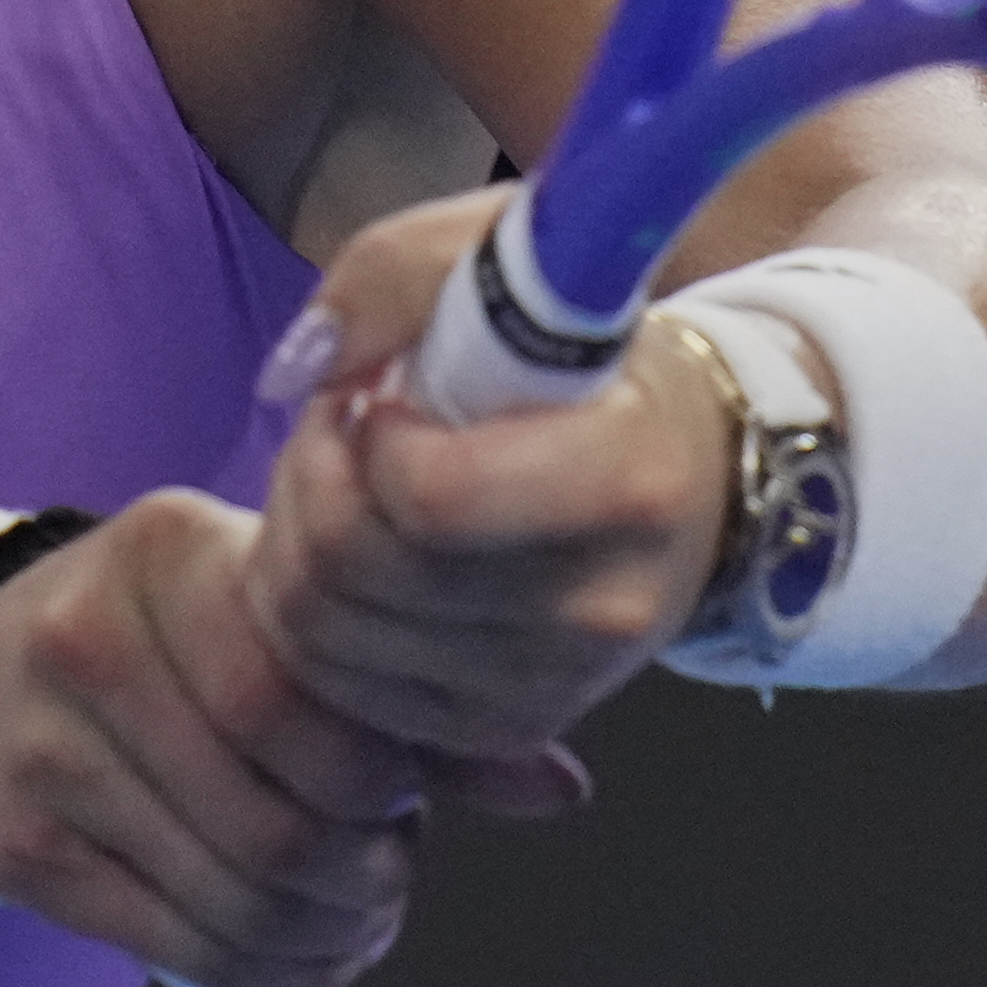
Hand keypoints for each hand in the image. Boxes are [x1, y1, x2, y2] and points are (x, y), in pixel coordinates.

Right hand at [0, 490, 430, 986]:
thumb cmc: (160, 637)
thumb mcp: (261, 611)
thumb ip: (399, 691)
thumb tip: (551, 786)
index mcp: (167, 549)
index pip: (298, 695)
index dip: (382, 773)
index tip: (407, 791)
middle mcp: (88, 640)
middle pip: (275, 815)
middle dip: (367, 872)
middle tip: (390, 869)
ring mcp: (42, 751)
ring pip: (237, 899)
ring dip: (329, 936)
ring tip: (356, 914)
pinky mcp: (15, 851)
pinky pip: (180, 950)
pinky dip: (269, 977)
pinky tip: (300, 951)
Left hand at [246, 188, 739, 763]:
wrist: (687, 471)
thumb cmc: (582, 356)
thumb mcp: (505, 257)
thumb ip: (393, 276)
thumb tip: (299, 366)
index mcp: (626, 477)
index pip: (431, 498)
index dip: (370, 439)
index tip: (387, 397)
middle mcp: (599, 606)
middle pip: (356, 571)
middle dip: (310, 482)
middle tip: (343, 430)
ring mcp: (554, 685)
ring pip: (329, 641)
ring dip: (298, 546)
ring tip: (352, 485)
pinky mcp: (505, 729)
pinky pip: (345, 693)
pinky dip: (321, 619)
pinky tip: (365, 553)